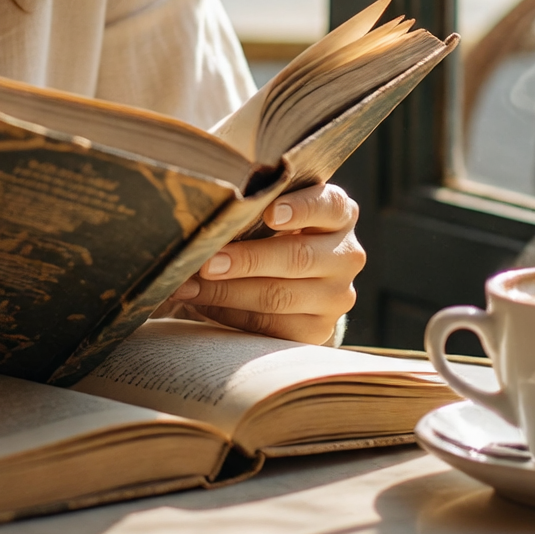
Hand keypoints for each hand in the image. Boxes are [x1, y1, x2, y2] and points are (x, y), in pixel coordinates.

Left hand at [159, 182, 362, 344]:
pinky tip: (203, 304)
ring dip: (227, 292)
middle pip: (297, 257)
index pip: (329, 205)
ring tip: (188, 286)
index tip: (269, 214)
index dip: (301, 209)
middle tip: (206, 262)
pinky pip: (269, 326)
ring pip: (279, 296)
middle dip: (246, 260)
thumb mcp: (275, 209)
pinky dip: (230, 314)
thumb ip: (257, 203)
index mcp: (339, 214)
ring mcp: (337, 296)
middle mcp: (346, 255)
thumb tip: (207, 208)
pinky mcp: (318, 330)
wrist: (300, 279)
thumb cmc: (276, 230)